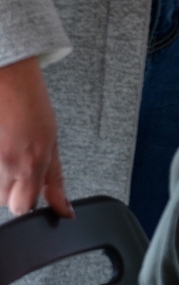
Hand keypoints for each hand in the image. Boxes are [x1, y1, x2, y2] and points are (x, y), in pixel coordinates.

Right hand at [0, 57, 71, 216]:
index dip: (27, 200)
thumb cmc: (30, 103)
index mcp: (31, 162)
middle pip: (4, 200)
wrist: (5, 72)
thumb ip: (55, 180)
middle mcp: (5, 163)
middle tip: (16, 161)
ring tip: (5, 147)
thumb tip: (65, 211)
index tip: (30, 188)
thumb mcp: (52, 142)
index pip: (23, 207)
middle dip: (11, 189)